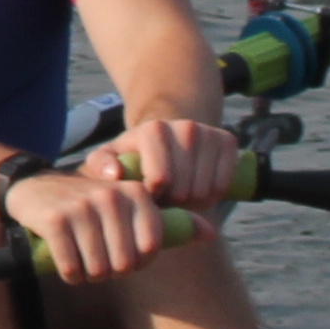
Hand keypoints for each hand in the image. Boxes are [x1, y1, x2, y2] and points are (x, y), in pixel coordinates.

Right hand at [4, 161, 180, 283]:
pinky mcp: (54, 221)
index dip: (137, 260)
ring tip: (82, 256)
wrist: (35, 190)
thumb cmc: (92, 207)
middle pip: (124, 265)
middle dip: (110, 270)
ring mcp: (81, 207)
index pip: (151, 249)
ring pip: (98, 271)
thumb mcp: (131, 208)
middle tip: (98, 255)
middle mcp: (111, 196)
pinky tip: (65, 259)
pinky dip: (69, 274)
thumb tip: (212, 233)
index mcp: (136, 193)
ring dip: (89, 273)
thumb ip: (171, 222)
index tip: (123, 250)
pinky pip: (72, 269)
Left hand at [99, 111, 249, 213]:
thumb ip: (101, 165)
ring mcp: (208, 131)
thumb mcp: (109, 158)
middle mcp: (184, 127)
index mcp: (153, 130)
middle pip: (184, 189)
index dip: (154, 197)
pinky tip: (196, 187)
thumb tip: (115, 172)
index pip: (161, 180)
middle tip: (164, 197)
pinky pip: (223, 185)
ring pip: (206, 190)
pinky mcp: (227, 140)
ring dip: (192, 201)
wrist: (167, 138)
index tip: (147, 194)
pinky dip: (212, 195)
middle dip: (173, 202)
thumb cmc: (134, 156)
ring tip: (178, 193)